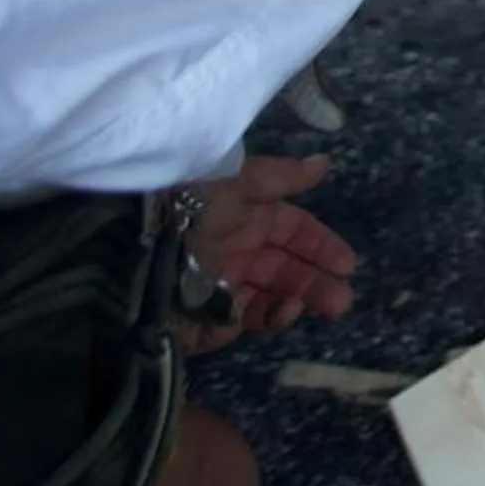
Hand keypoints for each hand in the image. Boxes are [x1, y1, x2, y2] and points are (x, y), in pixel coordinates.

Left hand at [180, 153, 358, 349]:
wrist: (136, 252)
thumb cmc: (191, 207)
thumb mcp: (238, 180)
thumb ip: (282, 177)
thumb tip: (324, 163)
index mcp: (245, 219)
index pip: (292, 232)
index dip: (320, 246)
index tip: (348, 264)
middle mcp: (237, 253)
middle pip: (286, 269)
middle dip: (318, 281)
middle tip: (344, 299)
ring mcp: (222, 289)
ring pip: (273, 298)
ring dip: (302, 300)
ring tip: (327, 306)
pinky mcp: (206, 321)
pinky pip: (247, 321)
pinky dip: (272, 317)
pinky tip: (285, 308)